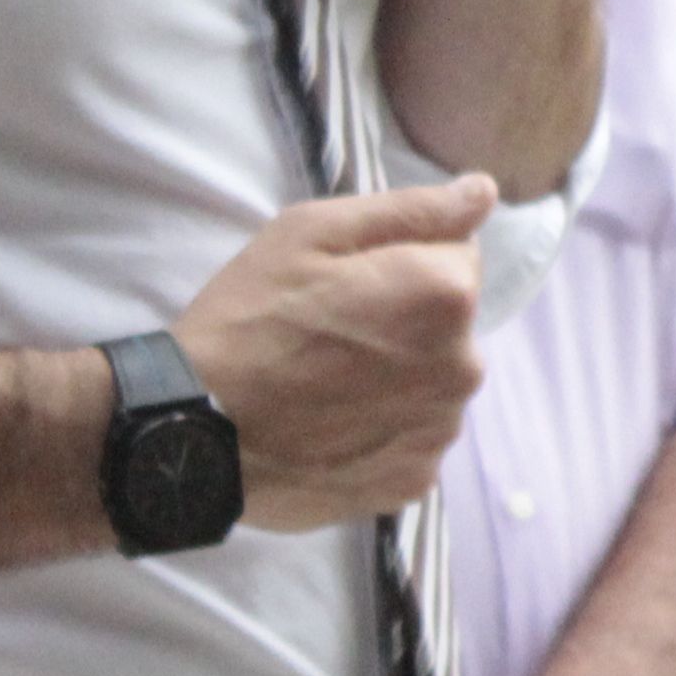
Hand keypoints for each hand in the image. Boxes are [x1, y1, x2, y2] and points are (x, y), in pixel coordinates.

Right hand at [174, 180, 493, 526]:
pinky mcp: (414, 482)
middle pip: (450, 325)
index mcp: (445, 296)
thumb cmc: (247, 321)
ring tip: (324, 385)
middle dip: (406, 321)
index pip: (457, 257)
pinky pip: (412, 437)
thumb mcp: (311, 233)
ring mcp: (440, 431)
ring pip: (434, 383)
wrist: (192, 435)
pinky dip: (383, 430)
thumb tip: (483, 193)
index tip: (345, 283)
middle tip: (327, 335)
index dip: (400, 262)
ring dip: (398, 378)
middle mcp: (464, 367)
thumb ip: (412, 210)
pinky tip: (330, 427)